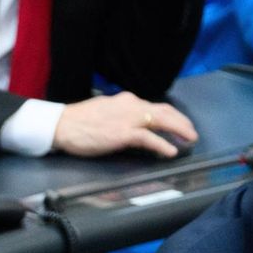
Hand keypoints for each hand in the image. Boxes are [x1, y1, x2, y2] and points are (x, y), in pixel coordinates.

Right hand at [52, 91, 197, 157]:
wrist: (62, 125)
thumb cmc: (77, 121)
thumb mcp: (103, 111)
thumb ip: (119, 115)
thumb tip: (128, 124)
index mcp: (126, 100)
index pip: (154, 105)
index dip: (170, 115)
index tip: (178, 122)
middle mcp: (132, 105)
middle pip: (164, 111)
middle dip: (181, 121)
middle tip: (191, 132)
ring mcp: (129, 119)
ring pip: (162, 121)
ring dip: (179, 130)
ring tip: (190, 140)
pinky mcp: (124, 133)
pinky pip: (150, 138)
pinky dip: (163, 144)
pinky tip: (171, 152)